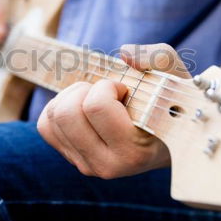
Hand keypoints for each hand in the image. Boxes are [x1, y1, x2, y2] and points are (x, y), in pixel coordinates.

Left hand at [37, 43, 189, 178]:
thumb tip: (125, 53)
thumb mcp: (174, 77)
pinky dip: (59, 107)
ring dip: (72, 96)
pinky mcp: (71, 159)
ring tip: (97, 99)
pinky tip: (83, 109)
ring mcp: (87, 166)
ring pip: (53, 117)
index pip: (96, 106)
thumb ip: (158, 58)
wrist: (168, 138)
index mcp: (134, 152)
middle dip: (85, 90)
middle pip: (66, 113)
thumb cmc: (170, 105)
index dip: (108, 86)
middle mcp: (107, 166)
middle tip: (106, 92)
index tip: (126, 90)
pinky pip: (45, 125)